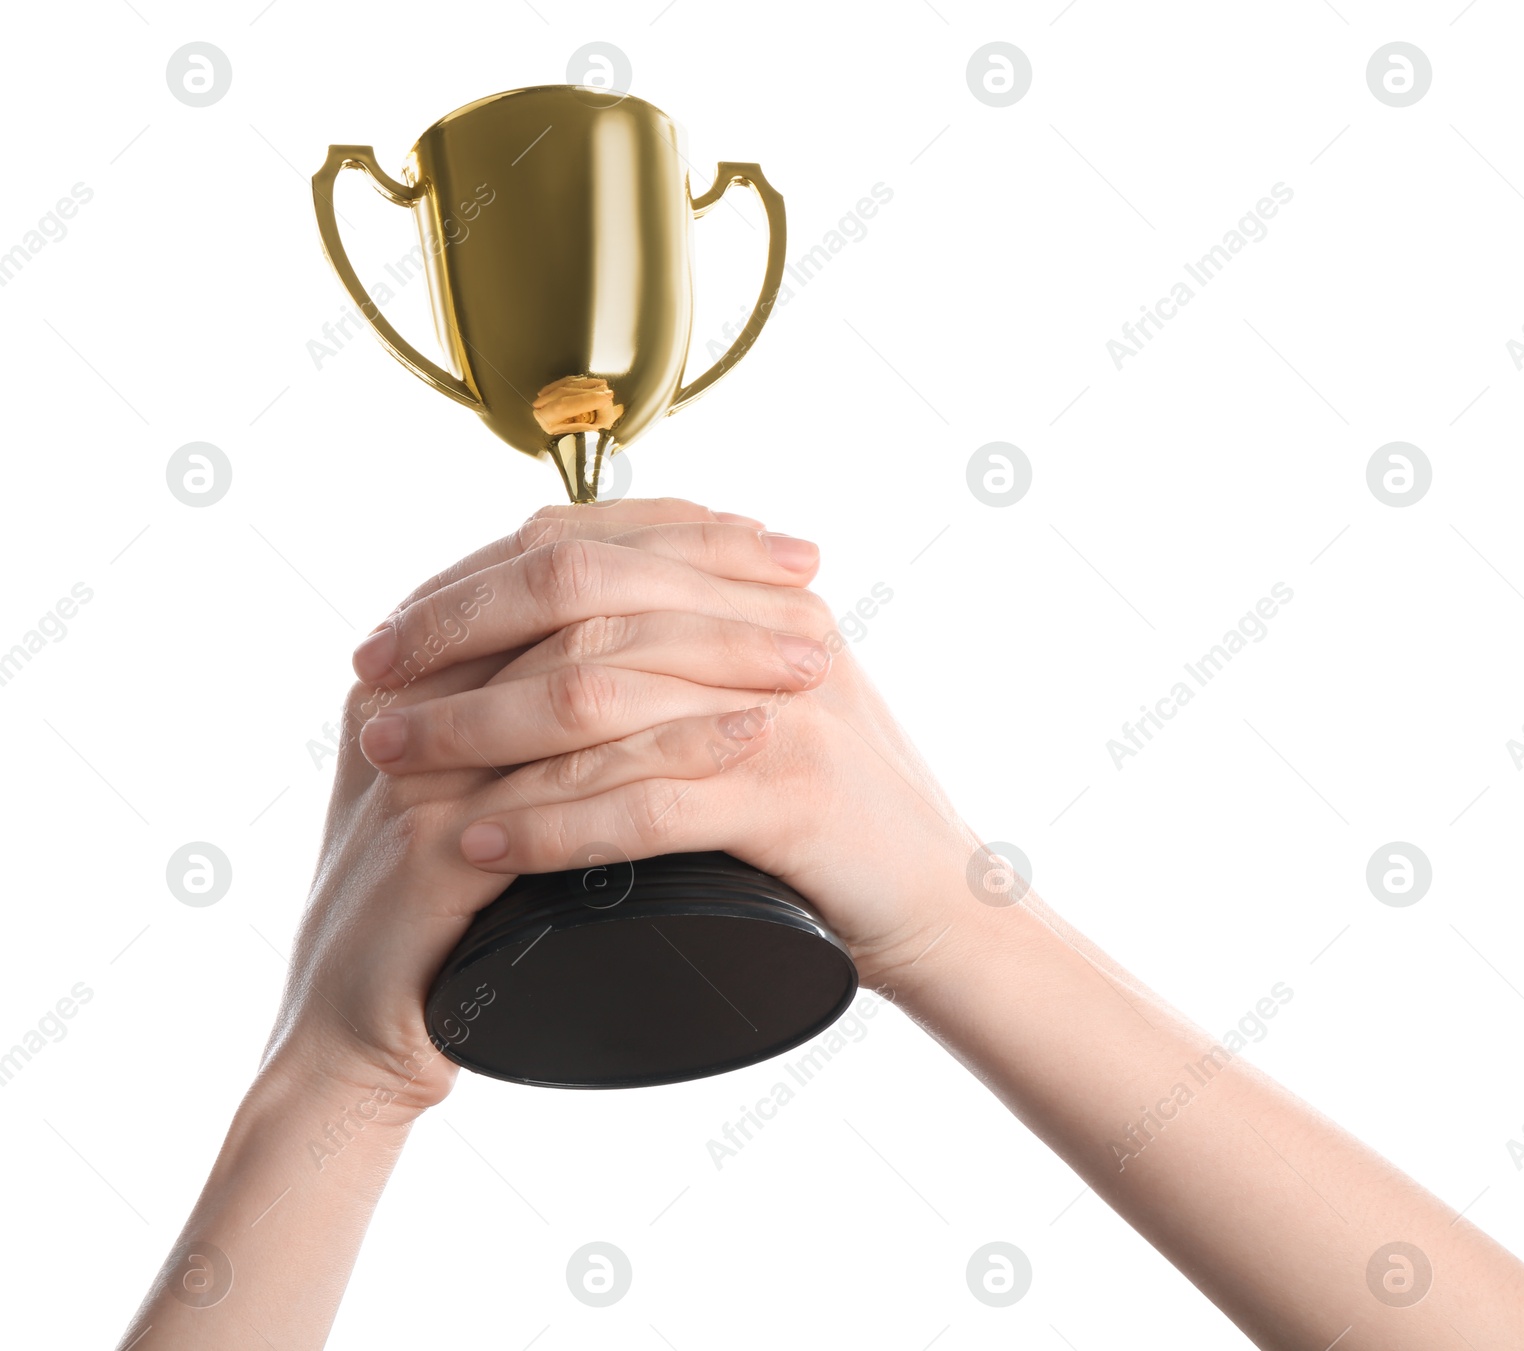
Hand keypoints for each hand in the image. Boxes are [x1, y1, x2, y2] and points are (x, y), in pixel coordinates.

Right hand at [261, 498, 834, 1115]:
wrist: (357, 1033)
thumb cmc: (447, 904)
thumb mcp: (485, 777)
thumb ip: (534, 699)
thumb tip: (660, 622)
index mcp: (420, 657)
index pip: (553, 546)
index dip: (672, 532)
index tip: (773, 540)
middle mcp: (406, 689)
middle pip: (567, 586)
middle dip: (701, 575)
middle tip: (807, 579)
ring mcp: (415, 767)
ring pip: (576, 675)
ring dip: (709, 656)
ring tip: (808, 656)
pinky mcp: (428, 851)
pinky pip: (570, 786)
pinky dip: (672, 757)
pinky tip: (750, 740)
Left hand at [361, 502, 981, 1003]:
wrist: (946, 900)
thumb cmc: (835, 811)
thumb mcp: (763, 700)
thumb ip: (685, 647)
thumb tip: (556, 627)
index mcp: (757, 589)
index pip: (590, 548)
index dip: (476, 581)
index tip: (393, 630)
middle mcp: (772, 626)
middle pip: (581, 602)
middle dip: (457, 639)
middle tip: (373, 687)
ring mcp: (786, 707)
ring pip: (599, 696)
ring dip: (477, 731)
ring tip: (392, 763)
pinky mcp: (794, 795)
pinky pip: (646, 801)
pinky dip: (552, 823)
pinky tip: (482, 843)